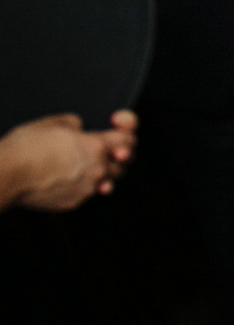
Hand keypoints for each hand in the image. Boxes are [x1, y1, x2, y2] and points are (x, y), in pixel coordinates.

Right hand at [0, 110, 137, 211]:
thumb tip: (79, 126)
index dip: (127, 130)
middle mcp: (98, 170)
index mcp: (96, 146)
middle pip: (125, 164)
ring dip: (105, 173)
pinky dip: (83, 185)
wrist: (6, 174)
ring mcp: (87, 189)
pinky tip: (68, 178)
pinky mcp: (74, 202)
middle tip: (110, 149)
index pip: (129, 139)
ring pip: (109, 181)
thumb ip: (74, 123)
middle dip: (120, 155)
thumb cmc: (25, 148)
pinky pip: (88, 193)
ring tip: (88, 165)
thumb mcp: (52, 122)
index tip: (118, 125)